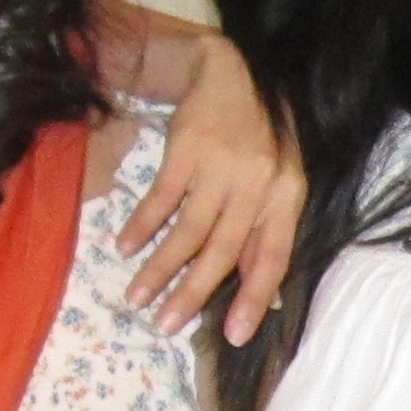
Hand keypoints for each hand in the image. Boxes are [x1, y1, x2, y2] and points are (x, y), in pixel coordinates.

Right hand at [120, 35, 301, 345]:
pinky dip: (142, 226)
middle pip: (223, 251)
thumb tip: (263, 301)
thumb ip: (267, 235)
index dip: (254, 298)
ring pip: (188, 230)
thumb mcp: (276, 185)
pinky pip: (162, 198)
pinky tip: (125, 246)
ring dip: (160, 268)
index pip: (272, 257)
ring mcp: (221, 167)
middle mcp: (257, 185)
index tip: (235, 336)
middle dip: (192, 293)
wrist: (232, 73)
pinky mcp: (187, 149)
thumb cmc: (258, 140)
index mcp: (285, 197)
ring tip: (137, 297)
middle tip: (165, 325)